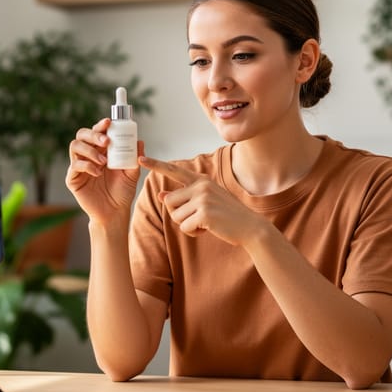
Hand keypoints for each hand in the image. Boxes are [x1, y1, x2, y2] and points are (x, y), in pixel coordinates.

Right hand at [66, 118, 142, 223]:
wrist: (115, 212)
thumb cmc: (122, 191)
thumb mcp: (132, 174)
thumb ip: (135, 158)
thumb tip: (140, 141)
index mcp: (101, 150)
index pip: (97, 131)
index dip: (101, 125)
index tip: (109, 122)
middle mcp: (88, 154)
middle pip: (82, 134)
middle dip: (94, 134)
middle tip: (106, 141)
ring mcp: (79, 165)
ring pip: (75, 146)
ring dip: (90, 150)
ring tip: (103, 162)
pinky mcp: (73, 178)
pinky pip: (75, 165)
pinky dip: (86, 166)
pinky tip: (97, 173)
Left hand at [138, 156, 263, 245]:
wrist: (250, 227)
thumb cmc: (226, 215)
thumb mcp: (206, 201)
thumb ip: (184, 197)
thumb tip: (162, 195)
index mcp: (201, 180)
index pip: (174, 170)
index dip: (156, 165)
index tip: (140, 159)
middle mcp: (201, 185)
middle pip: (169, 202)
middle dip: (178, 214)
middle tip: (198, 217)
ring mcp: (202, 198)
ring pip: (175, 216)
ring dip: (187, 224)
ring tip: (206, 222)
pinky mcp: (204, 213)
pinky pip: (184, 227)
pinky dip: (194, 232)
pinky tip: (209, 229)